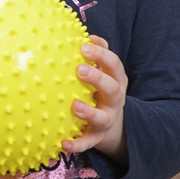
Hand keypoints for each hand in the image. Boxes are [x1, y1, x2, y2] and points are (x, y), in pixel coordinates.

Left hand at [62, 36, 127, 162]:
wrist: (113, 127)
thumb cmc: (100, 92)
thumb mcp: (104, 74)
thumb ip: (95, 56)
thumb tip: (83, 34)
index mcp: (116, 80)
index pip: (114, 64)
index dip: (101, 54)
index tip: (83, 45)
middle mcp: (115, 99)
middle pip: (112, 88)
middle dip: (98, 78)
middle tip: (80, 69)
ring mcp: (107, 119)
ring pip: (102, 116)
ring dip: (89, 111)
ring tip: (75, 106)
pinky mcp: (97, 137)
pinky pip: (88, 142)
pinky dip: (77, 144)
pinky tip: (63, 144)